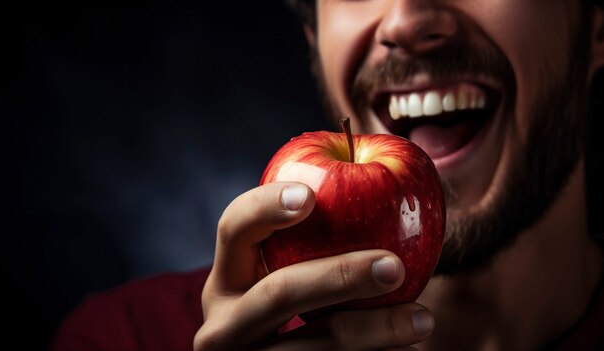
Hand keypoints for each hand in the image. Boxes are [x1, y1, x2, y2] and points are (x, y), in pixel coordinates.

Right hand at [193, 182, 433, 349]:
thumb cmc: (297, 307)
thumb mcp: (282, 276)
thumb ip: (309, 237)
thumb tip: (368, 155)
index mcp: (224, 281)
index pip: (232, 228)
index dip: (265, 206)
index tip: (311, 195)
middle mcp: (223, 324)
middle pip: (279, 293)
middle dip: (341, 276)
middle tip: (394, 265)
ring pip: (316, 347)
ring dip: (376, 329)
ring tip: (422, 319)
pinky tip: (404, 349)